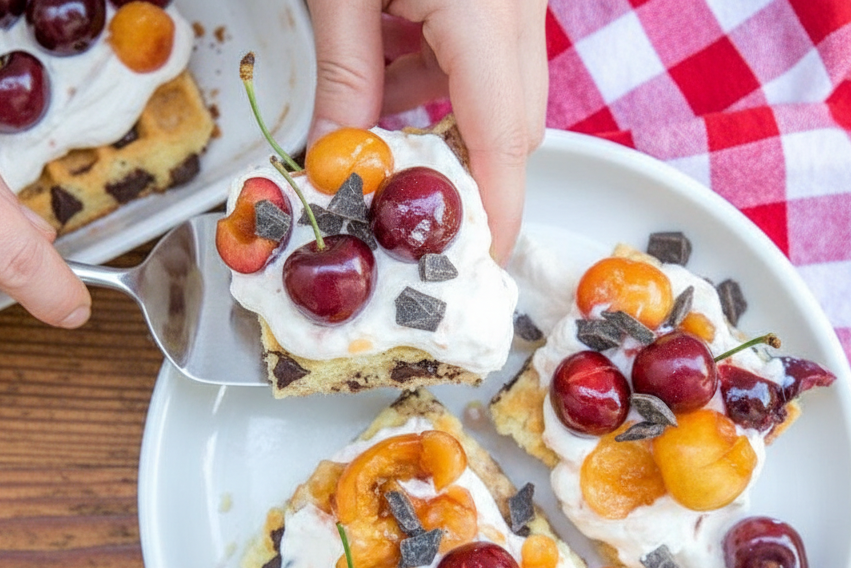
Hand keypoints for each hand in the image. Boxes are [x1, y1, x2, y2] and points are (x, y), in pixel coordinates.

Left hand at [304, 0, 547, 262]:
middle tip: (398, 194)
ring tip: (371, 113)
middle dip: (459, 169)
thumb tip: (332, 159)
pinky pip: (483, 52)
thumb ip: (342, 75)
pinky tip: (385, 58)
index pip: (504, 140)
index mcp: (485, 17)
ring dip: (439, 116)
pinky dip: (437, 72)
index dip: (494, 212)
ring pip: (496, 90)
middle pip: (512, 127)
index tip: (477, 260)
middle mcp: (518, 12)